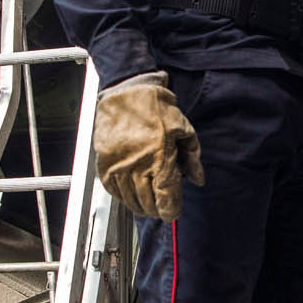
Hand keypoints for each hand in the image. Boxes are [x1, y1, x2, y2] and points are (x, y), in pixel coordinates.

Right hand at [92, 71, 204, 220]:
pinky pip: (112, 190)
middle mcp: (137, 166)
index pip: (166, 199)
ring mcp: (118, 166)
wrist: (126, 91)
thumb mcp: (184, 129)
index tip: (174, 211)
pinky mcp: (104, 163)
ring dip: (140, 205)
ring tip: (147, 204)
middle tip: (162, 207)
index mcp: (159, 159)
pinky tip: (130, 194)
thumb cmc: (155, 107)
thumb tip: (198, 178)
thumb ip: (192, 157)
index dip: (171, 210)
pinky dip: (122, 196)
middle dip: (157, 209)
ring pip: (129, 200)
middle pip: (147, 203)